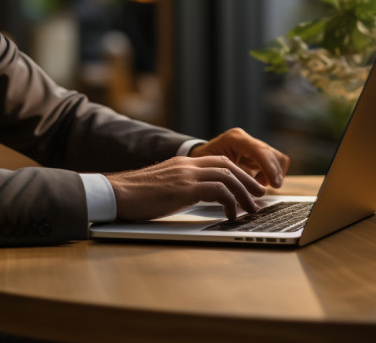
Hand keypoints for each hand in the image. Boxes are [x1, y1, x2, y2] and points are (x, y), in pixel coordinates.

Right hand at [106, 155, 266, 220]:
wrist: (115, 193)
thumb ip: (179, 186)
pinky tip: (231, 215)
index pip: (217, 161)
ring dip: (243, 194)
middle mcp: (187, 165)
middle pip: (227, 166)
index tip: (248, 185)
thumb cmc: (134, 196)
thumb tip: (194, 198)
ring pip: (227, 177)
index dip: (237, 172)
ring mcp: (186, 175)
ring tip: (252, 209)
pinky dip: (230, 202)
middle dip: (247, 180)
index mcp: (182, 163)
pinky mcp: (185, 189)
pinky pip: (218, 191)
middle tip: (259, 194)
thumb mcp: (162, 186)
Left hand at [189, 128, 289, 188]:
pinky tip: (259, 181)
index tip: (274, 184)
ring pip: (277, 158)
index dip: (270, 168)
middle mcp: (246, 139)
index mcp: (234, 139)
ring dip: (274, 174)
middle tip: (268, 188)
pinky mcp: (258, 153)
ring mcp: (252, 145)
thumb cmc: (203, 164)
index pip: (259, 150)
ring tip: (260, 184)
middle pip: (272, 154)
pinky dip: (272, 174)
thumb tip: (252, 188)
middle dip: (274, 173)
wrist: (199, 157)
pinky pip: (275, 162)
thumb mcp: (214, 170)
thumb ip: (233, 177)